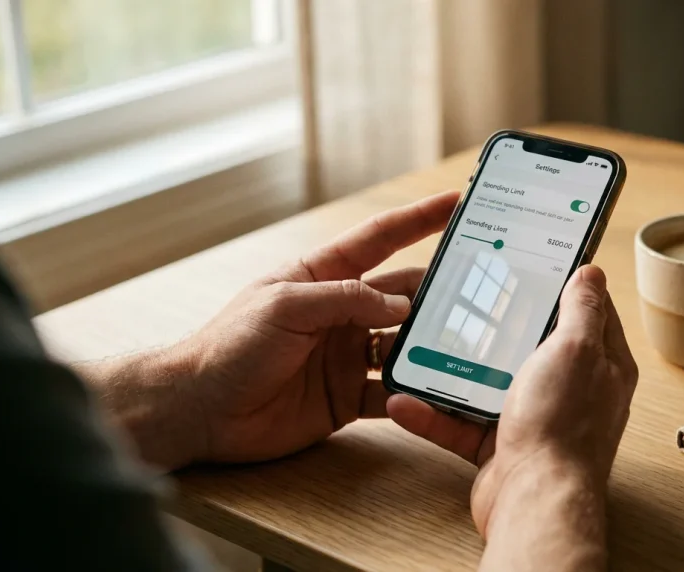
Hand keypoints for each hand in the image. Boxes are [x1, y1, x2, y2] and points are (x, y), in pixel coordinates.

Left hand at [163, 191, 458, 465]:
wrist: (201, 409)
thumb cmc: (230, 345)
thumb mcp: (286, 306)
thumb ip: (345, 299)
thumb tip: (401, 307)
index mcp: (323, 275)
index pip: (380, 239)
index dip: (419, 219)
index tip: (456, 203)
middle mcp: (342, 312)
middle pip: (403, 294)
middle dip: (440, 290)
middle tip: (482, 289)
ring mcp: (348, 354)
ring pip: (406, 343)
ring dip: (434, 343)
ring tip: (471, 342)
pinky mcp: (348, 395)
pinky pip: (393, 390)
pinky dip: (416, 390)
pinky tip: (438, 390)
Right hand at [387, 265, 638, 548]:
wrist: (534, 501)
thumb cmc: (562, 428)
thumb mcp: (575, 349)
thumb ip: (581, 310)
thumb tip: (592, 273)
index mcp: (600, 364)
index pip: (586, 314)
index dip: (562, 287)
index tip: (532, 267)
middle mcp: (571, 391)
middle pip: (532, 346)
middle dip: (498, 326)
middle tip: (466, 300)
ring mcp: (535, 419)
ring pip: (489, 384)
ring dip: (454, 370)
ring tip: (422, 345)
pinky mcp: (501, 447)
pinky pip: (460, 424)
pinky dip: (432, 414)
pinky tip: (405, 400)